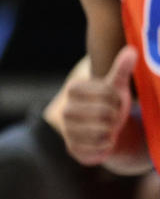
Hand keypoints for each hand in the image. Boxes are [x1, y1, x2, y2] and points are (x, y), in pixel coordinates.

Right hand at [63, 45, 137, 165]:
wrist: (102, 129)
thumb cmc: (110, 104)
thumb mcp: (116, 86)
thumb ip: (122, 68)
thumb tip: (132, 50)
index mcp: (73, 89)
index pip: (105, 93)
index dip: (117, 99)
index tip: (114, 100)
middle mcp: (65, 110)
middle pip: (103, 113)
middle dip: (115, 116)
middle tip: (112, 116)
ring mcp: (66, 130)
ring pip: (100, 131)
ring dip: (111, 131)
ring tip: (108, 127)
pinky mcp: (72, 148)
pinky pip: (97, 148)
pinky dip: (107, 145)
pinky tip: (105, 140)